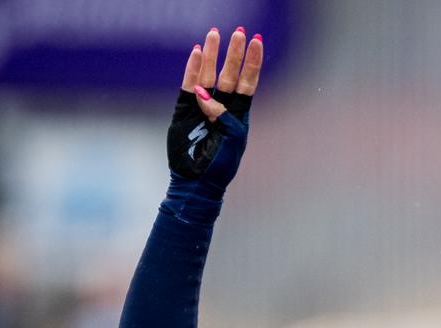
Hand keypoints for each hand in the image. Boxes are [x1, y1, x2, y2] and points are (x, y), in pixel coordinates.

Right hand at [169, 27, 261, 189]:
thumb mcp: (232, 141)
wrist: (196, 182)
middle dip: (234, 53)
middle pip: (229, 73)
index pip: (247, 82)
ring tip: (215, 34)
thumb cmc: (220, 166)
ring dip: (213, 54)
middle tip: (239, 32)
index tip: (257, 42)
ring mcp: (201, 106)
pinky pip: (188, 84)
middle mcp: (221, 107)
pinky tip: (198, 53)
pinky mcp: (184, 109)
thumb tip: (205, 94)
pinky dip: (193, 68)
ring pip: (208, 74)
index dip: (252, 62)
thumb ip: (224, 116)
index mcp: (238, 115)